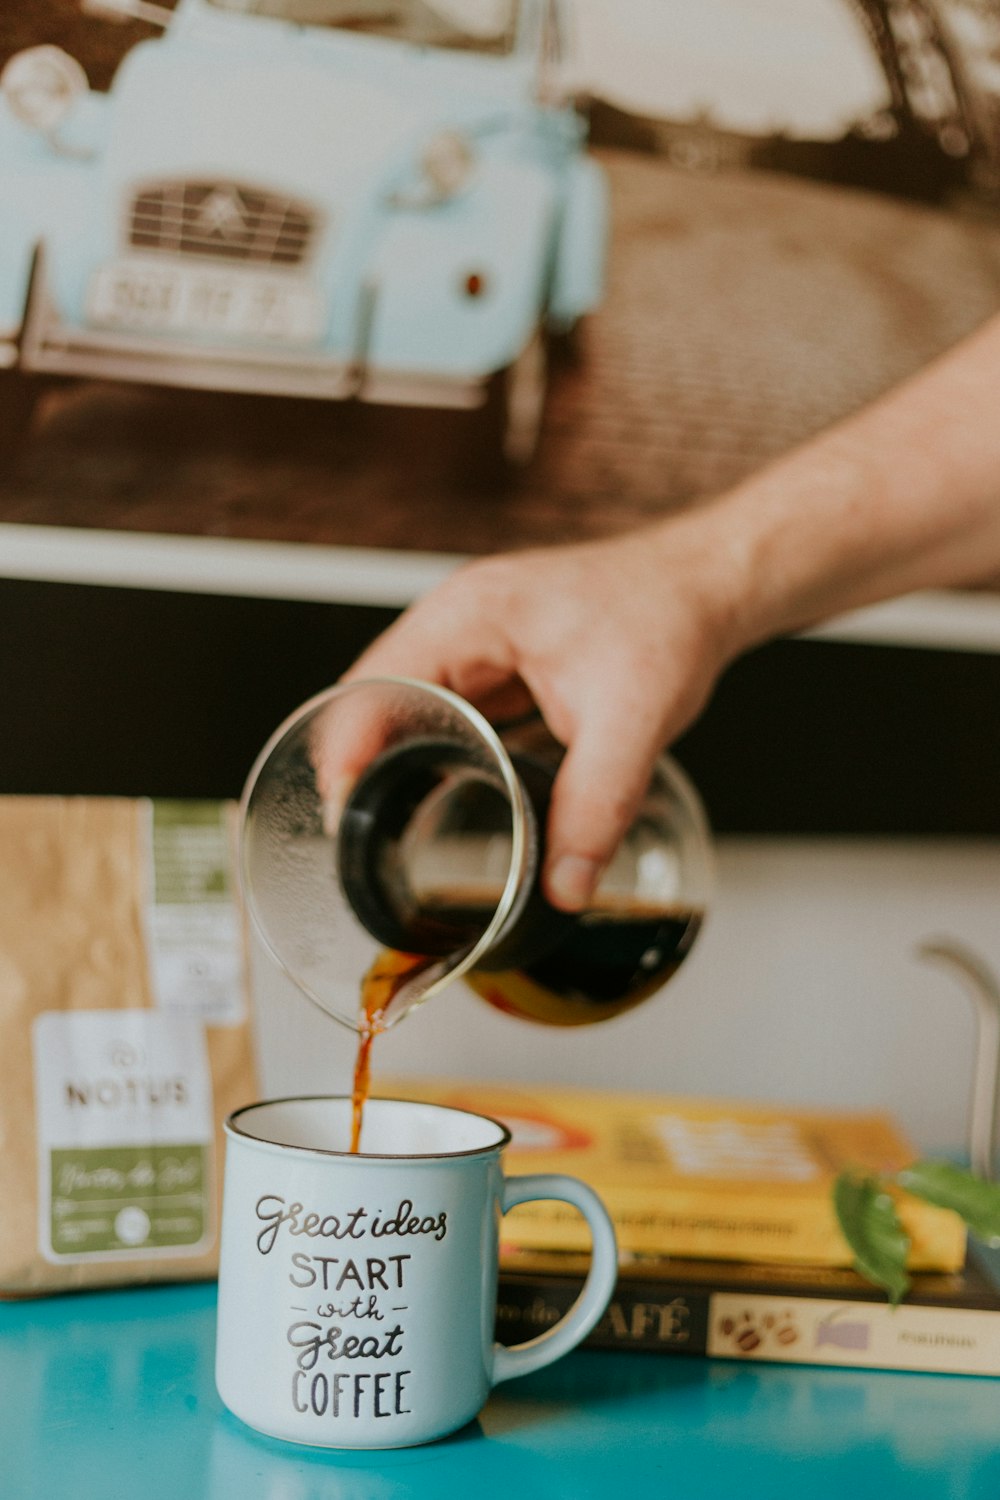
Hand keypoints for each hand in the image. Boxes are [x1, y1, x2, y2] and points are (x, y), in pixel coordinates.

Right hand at [341, 519, 743, 909]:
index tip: (345, 809)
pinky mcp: (497, 666)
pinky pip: (447, 713)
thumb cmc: (669, 618)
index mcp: (471, 615)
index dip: (349, 747)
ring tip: (387, 827)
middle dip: (365, 764)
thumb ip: (597, 805)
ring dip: (396, 760)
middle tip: (361, 836)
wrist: (707, 587)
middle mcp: (460, 623)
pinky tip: (439, 796)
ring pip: (410, 708)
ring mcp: (475, 643)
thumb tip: (565, 884)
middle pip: (379, 698)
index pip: (377, 682)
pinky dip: (436, 753)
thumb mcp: (634, 719)